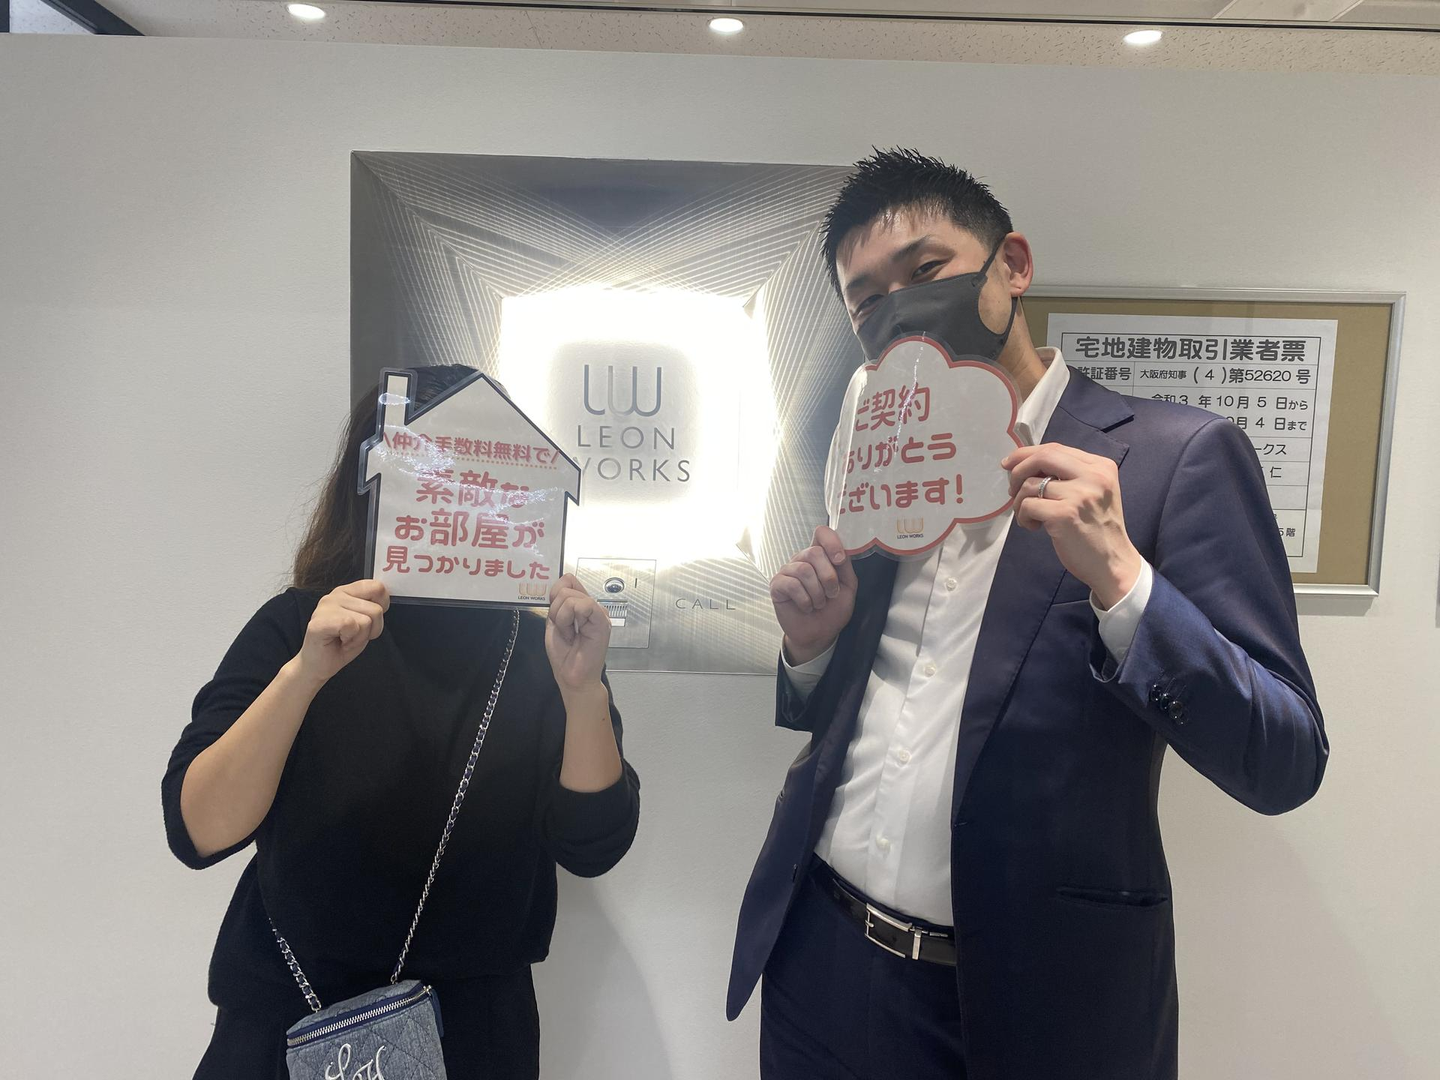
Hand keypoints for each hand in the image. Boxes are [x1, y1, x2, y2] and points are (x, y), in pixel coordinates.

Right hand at [293, 580, 389, 689]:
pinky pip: (350, 625)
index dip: (382, 606)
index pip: (377, 587)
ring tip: (345, 639)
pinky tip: (340, 641)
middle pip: (376, 610)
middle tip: (353, 635)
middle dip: (371, 629)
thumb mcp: (365, 623)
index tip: (371, 620)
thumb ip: (373, 608)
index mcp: (346, 592)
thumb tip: (384, 602)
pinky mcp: (319, 623)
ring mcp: (325, 607)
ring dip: (360, 637)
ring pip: (366, 620)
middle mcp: (335, 596)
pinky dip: (351, 639)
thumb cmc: (340, 644)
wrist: (318, 665)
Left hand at [545, 574, 610, 696]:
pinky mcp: (602, 621)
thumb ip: (557, 604)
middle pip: (566, 586)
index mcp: (581, 606)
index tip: (555, 616)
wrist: (573, 678)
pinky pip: (583, 605)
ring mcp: (598, 613)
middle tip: (564, 630)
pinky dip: (569, 619)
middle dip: (556, 610)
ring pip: (570, 597)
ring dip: (561, 618)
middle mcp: (592, 607)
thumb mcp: (554, 624)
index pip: (568, 580)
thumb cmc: (565, 656)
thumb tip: (558, 585)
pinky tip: (575, 633)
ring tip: (569, 634)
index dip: (555, 594)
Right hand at [770, 525, 857, 664]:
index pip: (822, 533)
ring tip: (818, 603)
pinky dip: (804, 599)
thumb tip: (842, 550)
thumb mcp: (848, 587)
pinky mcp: (777, 585)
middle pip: (814, 552)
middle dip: (828, 577)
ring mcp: (788, 571)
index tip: (839, 560)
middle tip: (831, 593)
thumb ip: (845, 566)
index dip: (831, 542)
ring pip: (804, 570)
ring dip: (817, 592)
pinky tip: (806, 606)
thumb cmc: (832, 611)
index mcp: (821, 557)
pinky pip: (791, 584)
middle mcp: (802, 560)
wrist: (819, 634)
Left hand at [1003, 443, 1141, 608]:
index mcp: (1101, 466)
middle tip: (1011, 489)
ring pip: (1030, 484)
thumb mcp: (1093, 492)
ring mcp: (1079, 495)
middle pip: (1043, 456)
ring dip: (1019, 502)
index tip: (1010, 463)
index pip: (1056, 448)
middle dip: (1018, 469)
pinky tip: (1034, 527)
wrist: (1113, 563)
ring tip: (1029, 516)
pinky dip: (1023, 517)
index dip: (1027, 454)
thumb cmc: (1098, 529)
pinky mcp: (1064, 515)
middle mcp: (1093, 476)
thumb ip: (1069, 475)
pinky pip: (1027, 505)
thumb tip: (1026, 464)